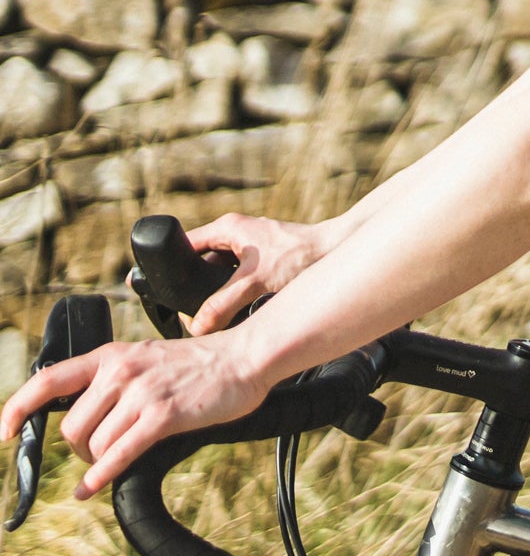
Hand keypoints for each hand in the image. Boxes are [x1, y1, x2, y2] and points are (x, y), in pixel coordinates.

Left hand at [0, 331, 271, 497]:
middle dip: (79, 450)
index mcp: (111, 356)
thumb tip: (82, 419)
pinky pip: (119, 453)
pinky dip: (101, 476)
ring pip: (94, 444)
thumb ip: (113, 381)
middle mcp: (120, 371)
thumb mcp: (146, 359)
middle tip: (97, 454)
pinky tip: (92, 488)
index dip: (17, 409)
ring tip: (115, 461)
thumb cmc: (200, 364)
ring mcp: (142, 393)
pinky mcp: (164, 415)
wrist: (245, 358)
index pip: (47, 381)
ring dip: (99, 462)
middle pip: (71, 427)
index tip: (2, 434)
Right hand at [182, 214, 332, 331]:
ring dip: (218, 291)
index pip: (184, 246)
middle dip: (197, 287)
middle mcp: (236, 232)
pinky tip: (239, 307)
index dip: (172, 269)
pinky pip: (239, 275)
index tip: (166, 293)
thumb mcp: (254, 284)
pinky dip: (236, 290)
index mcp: (226, 228)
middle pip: (201, 263)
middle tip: (194, 311)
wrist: (337, 250)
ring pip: (220, 272)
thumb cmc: (300, 258)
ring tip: (217, 312)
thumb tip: (196, 327)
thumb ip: (222, 305)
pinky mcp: (264, 257)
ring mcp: (250, 244)